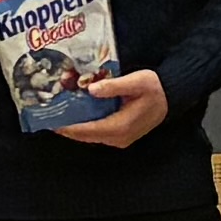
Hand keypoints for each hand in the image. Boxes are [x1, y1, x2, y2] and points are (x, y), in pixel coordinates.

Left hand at [45, 64, 171, 148]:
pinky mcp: (121, 135)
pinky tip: (75, 117)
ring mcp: (120, 139)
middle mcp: (119, 137)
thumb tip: (91, 89)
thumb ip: (114, 86)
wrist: (171, 96)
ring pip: (91, 136)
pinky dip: (84, 127)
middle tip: (48, 118)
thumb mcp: (136, 81)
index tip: (51, 122)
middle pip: (86, 136)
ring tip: (57, 117)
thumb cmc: (154, 87)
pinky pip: (97, 134)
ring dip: (75, 129)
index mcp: (120, 126)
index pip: (88, 130)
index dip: (68, 127)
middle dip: (67, 128)